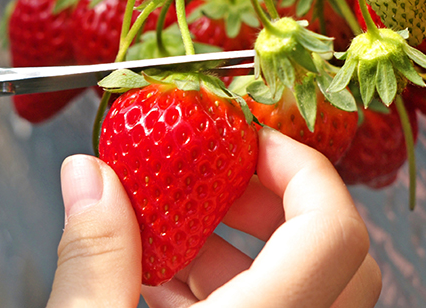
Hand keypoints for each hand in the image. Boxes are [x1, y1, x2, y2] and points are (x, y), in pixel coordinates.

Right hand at [48, 128, 381, 307]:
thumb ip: (93, 254)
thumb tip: (88, 175)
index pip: (331, 228)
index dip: (298, 164)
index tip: (247, 138)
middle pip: (338, 251)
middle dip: (275, 197)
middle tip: (217, 177)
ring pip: (309, 285)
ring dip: (247, 245)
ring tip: (175, 233)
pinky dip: (233, 287)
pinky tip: (164, 283)